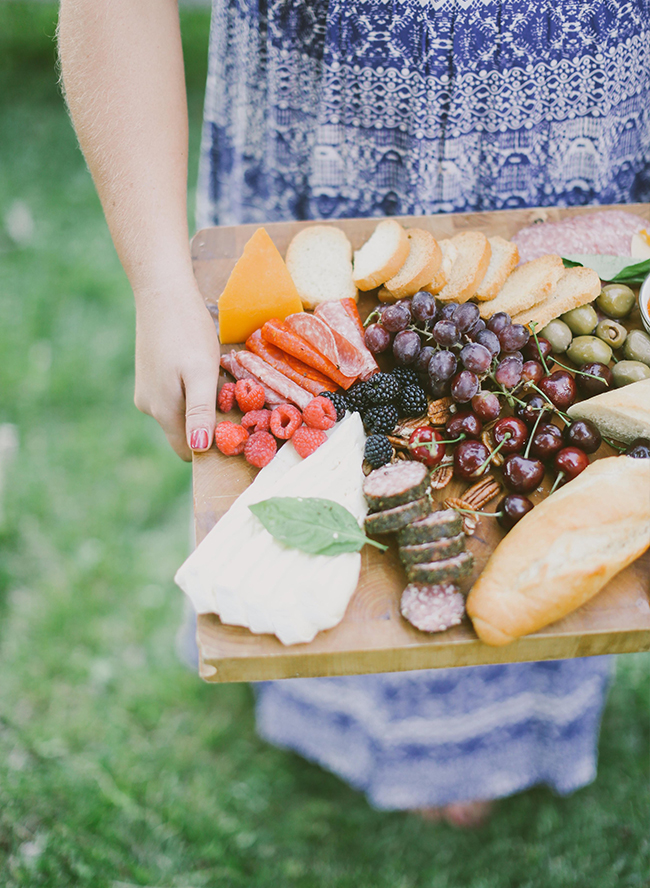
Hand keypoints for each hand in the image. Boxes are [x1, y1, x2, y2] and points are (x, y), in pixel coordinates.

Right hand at [134, 282, 219, 460]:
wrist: (162, 290)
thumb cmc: (186, 331)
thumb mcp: (200, 373)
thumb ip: (199, 412)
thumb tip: (198, 449)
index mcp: (162, 411)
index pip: (187, 449)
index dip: (211, 444)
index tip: (234, 428)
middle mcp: (148, 406)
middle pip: (185, 430)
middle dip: (208, 422)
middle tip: (230, 396)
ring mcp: (146, 390)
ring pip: (180, 411)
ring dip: (200, 402)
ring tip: (214, 375)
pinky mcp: (148, 374)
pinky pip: (175, 394)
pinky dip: (190, 387)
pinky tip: (198, 365)